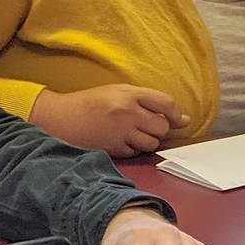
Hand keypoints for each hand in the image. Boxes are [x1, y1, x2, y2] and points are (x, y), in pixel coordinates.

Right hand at [32, 84, 188, 155]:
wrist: (60, 118)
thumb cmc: (91, 103)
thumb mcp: (118, 92)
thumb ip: (149, 102)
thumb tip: (184, 119)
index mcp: (129, 94)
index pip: (166, 103)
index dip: (176, 114)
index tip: (179, 119)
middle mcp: (126, 112)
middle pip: (162, 127)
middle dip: (159, 128)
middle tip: (146, 125)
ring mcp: (120, 132)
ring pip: (152, 143)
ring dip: (147, 141)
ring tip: (133, 133)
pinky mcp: (113, 149)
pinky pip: (136, 153)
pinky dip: (133, 149)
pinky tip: (121, 140)